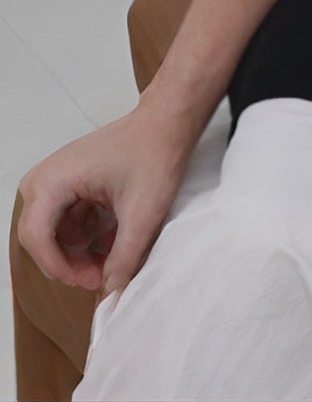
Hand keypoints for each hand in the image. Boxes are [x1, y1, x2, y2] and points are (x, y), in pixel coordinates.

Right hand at [16, 104, 191, 294]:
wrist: (169, 120)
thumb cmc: (155, 153)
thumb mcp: (143, 213)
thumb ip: (124, 259)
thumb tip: (110, 296)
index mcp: (51, 182)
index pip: (38, 240)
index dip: (61, 268)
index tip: (92, 282)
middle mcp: (43, 180)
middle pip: (43, 239)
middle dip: (71, 262)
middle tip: (104, 275)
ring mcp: (53, 179)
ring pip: (55, 232)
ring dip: (80, 250)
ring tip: (114, 257)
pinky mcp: (67, 182)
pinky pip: (65, 219)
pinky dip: (86, 234)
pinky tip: (113, 239)